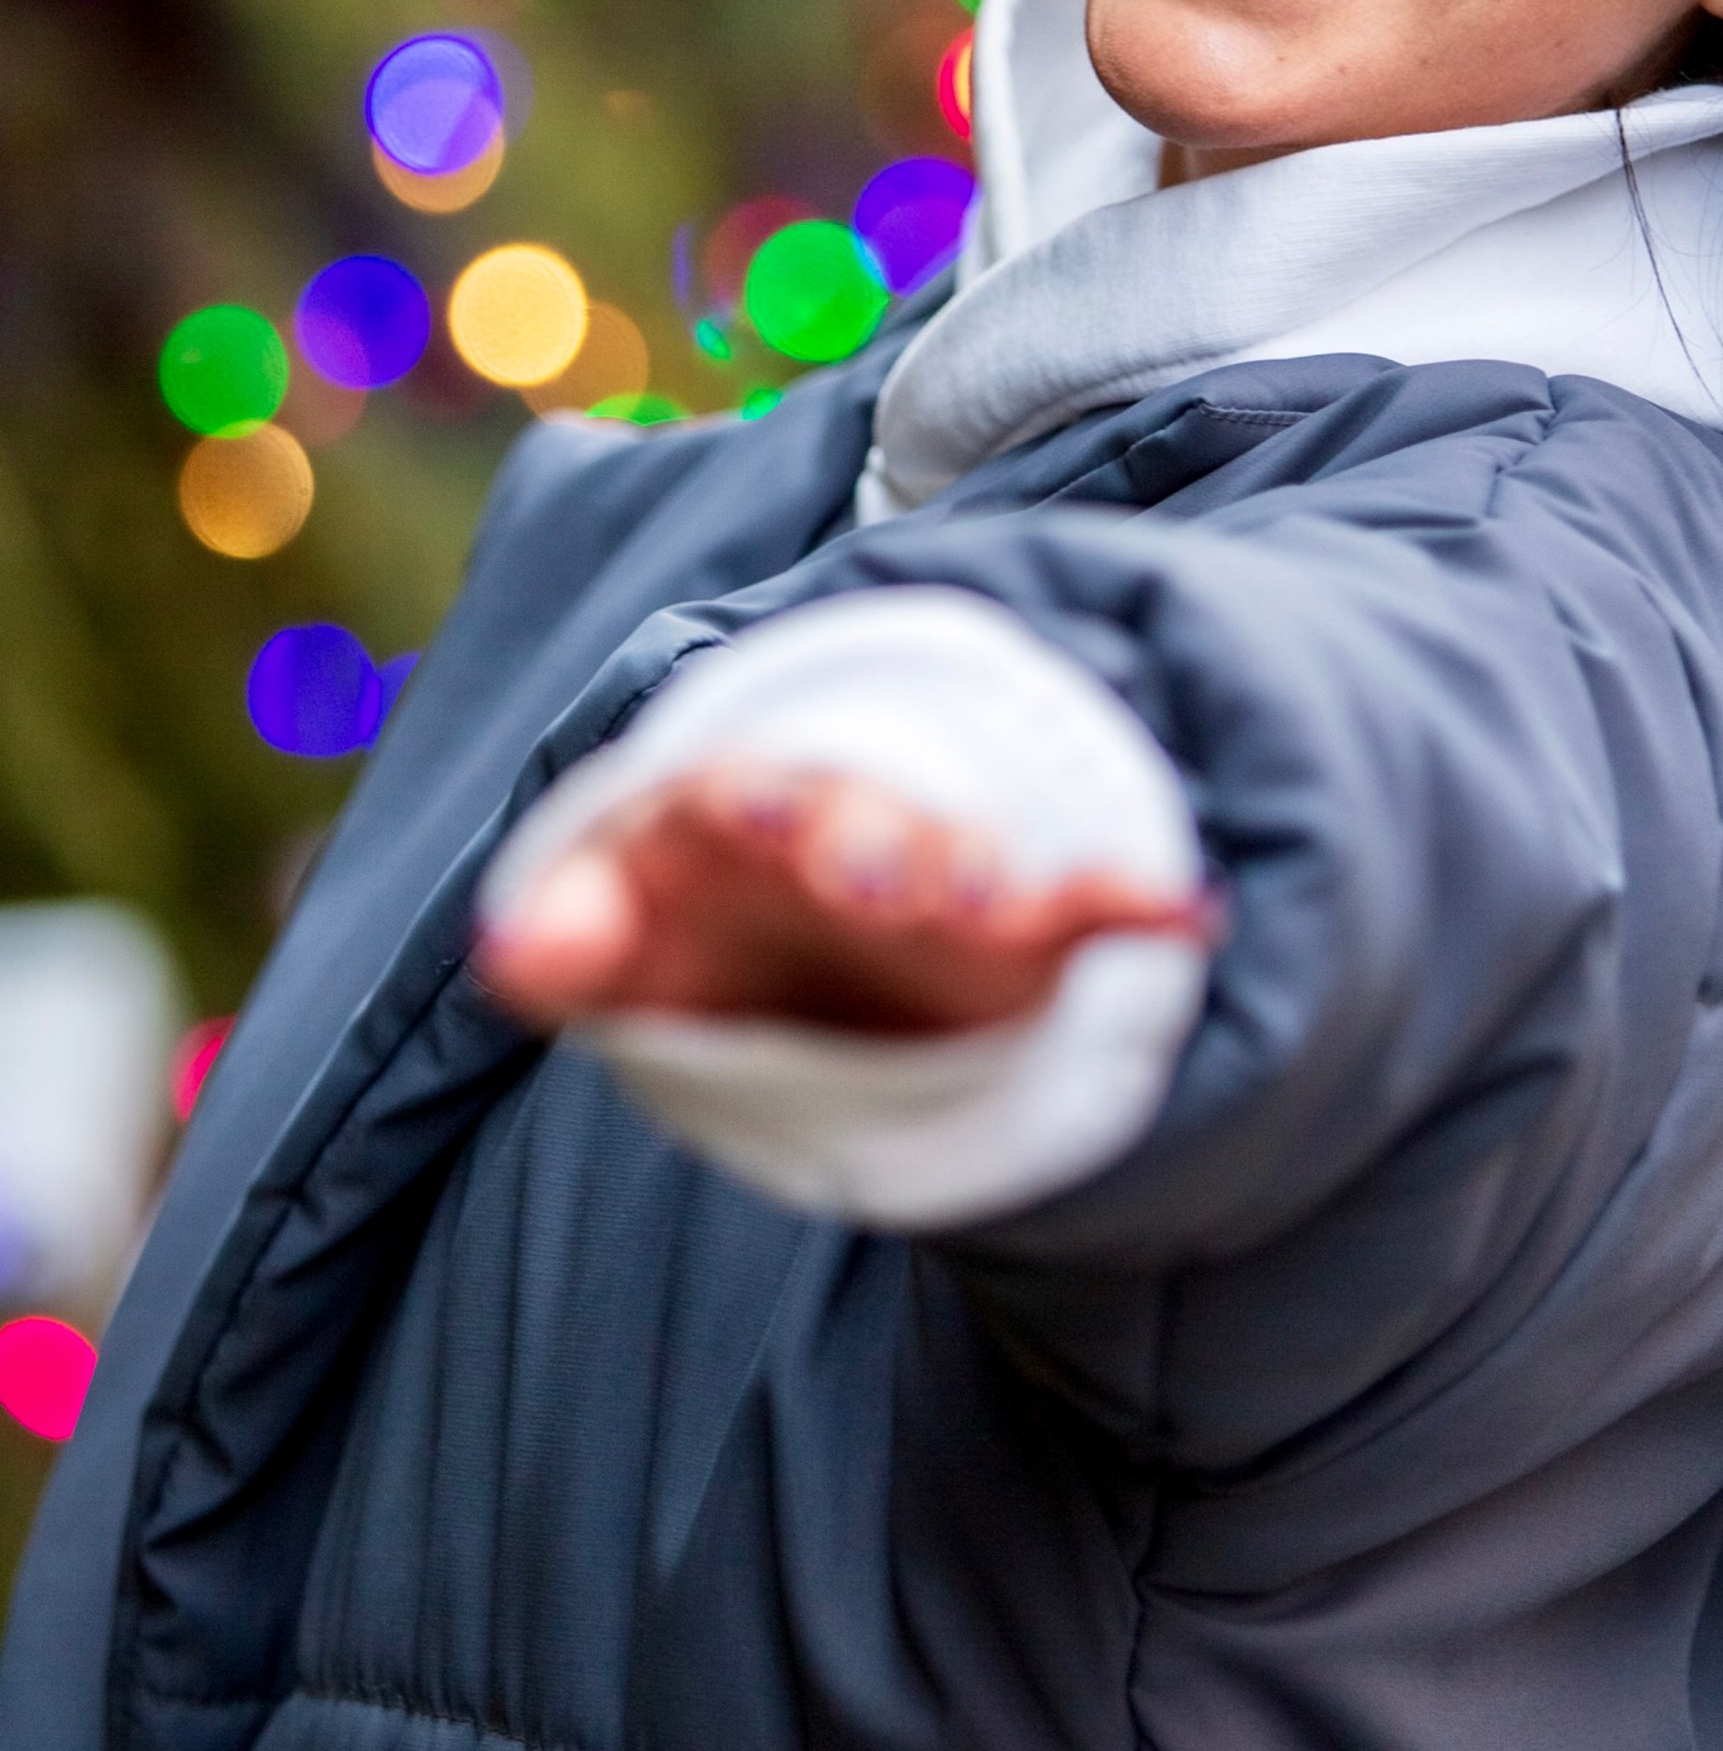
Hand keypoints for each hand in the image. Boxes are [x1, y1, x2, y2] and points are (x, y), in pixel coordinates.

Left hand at [476, 759, 1210, 1042]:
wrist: (827, 921)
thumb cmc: (706, 925)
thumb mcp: (623, 938)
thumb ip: (571, 936)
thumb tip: (515, 954)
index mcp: (726, 821)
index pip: (725, 796)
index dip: (739, 802)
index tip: (743, 814)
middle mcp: (839, 833)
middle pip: (852, 814)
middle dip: (860, 832)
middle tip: (871, 870)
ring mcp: (934, 879)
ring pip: (957, 859)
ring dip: (970, 869)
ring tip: (984, 900)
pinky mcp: (1022, 931)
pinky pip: (1083, 908)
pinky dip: (1133, 905)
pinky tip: (1180, 912)